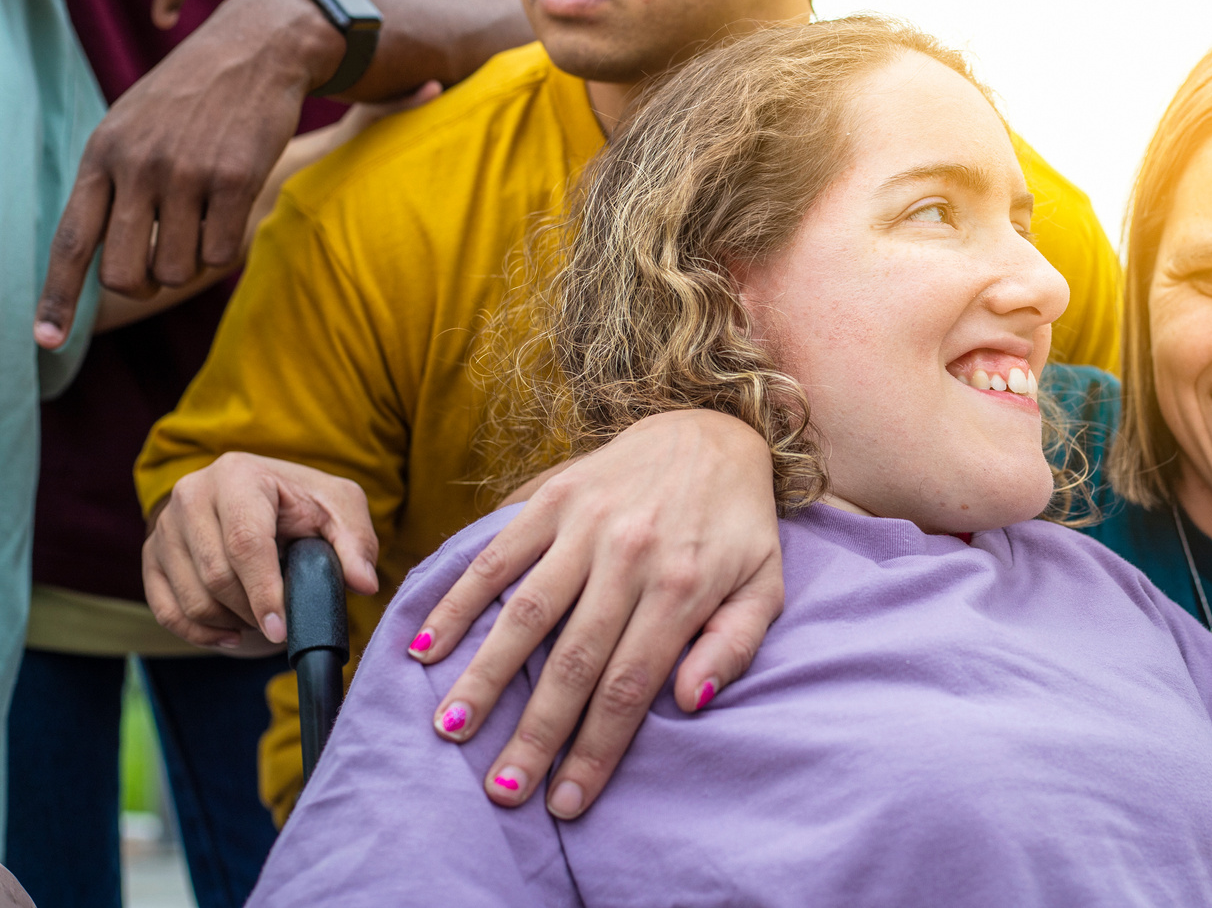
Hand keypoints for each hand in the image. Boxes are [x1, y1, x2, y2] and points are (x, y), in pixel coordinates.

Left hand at [34, 0, 344, 348]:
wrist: (254, 50)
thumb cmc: (191, 98)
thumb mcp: (133, 128)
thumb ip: (113, 186)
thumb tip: (110, 264)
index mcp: (102, 155)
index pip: (72, 243)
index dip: (58, 297)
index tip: (46, 342)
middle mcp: (137, 167)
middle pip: (126, 275)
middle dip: (143, 285)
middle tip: (161, 265)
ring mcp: (186, 174)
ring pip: (177, 271)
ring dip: (191, 264)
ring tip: (203, 223)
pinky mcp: (235, 179)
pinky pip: (222, 254)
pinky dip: (225, 248)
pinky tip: (230, 212)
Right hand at [143, 452, 379, 647]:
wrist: (264, 496)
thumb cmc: (306, 503)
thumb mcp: (341, 509)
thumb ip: (356, 543)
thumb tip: (363, 582)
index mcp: (238, 475)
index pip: (245, 542)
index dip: (264, 592)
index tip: (281, 629)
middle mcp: (192, 494)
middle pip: (216, 574)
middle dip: (252, 610)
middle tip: (282, 623)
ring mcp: (166, 525)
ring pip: (191, 597)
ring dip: (230, 622)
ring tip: (262, 620)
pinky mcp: (152, 553)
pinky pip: (165, 609)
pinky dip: (198, 632)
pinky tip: (231, 634)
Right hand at [410, 410, 783, 819]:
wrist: (713, 431)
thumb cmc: (739, 526)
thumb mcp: (764, 585)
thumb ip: (734, 645)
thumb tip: (687, 702)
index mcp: (683, 587)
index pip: (629, 687)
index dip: (594, 751)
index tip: (565, 801)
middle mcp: (631, 556)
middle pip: (573, 662)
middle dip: (535, 733)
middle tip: (501, 790)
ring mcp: (587, 524)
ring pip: (526, 612)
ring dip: (485, 674)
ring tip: (452, 729)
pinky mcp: (553, 498)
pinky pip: (499, 556)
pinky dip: (458, 601)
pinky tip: (427, 647)